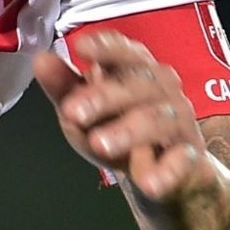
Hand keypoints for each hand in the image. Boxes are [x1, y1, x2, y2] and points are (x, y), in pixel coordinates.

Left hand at [33, 30, 217, 202]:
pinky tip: (149, 182)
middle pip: (135, 85)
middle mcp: (160, 87)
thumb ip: (63, 87)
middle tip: (73, 113)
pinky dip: (167, 171)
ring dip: (128, 131)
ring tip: (100, 145)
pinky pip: (181, 160)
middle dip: (103, 98)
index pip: (122, 50)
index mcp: (133, 68)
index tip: (80, 47)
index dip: (105, 46)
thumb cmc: (116, 125)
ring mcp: (177, 118)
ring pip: (156, 119)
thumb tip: (40, 60)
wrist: (162, 170)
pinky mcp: (189, 153)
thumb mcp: (83, 109)